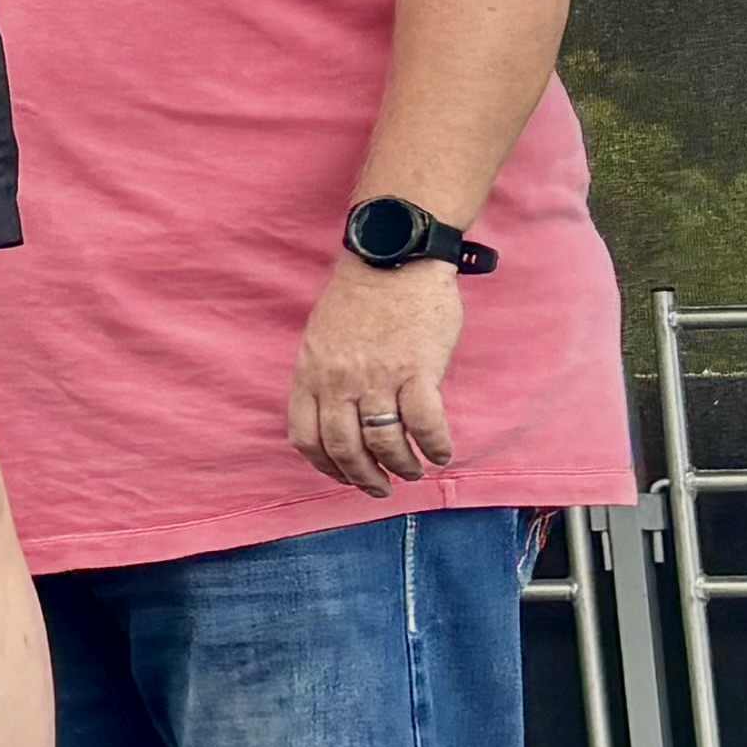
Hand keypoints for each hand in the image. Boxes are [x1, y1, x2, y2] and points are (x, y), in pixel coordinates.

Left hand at [291, 249, 465, 496]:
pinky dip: (434, 446)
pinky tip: (441, 454)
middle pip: (344, 448)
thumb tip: (338, 415)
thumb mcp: (321, 337)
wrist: (393, 258)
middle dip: (362, 477)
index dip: (324, 465)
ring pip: (383, 442)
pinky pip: (425, 423)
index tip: (342, 476)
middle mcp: (339, 380)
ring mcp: (377, 377)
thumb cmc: (359, 295)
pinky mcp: (417, 370)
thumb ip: (325, 376)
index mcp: (310, 373)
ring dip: (401, 467)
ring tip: (413, 473)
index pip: (306, 436)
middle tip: (380, 489)